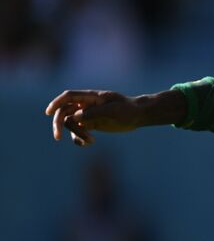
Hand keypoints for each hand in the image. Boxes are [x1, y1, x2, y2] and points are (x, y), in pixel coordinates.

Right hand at [45, 90, 179, 145]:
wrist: (138, 115)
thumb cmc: (128, 110)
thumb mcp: (113, 110)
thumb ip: (95, 112)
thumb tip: (76, 116)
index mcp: (91, 97)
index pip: (68, 97)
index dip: (56, 103)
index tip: (48, 113)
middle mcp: (86, 105)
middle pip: (64, 112)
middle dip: (58, 124)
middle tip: (57, 137)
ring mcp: (87, 114)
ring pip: (70, 123)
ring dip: (76, 134)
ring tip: (90, 141)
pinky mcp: (91, 124)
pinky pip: (78, 131)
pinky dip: (79, 138)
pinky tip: (88, 143)